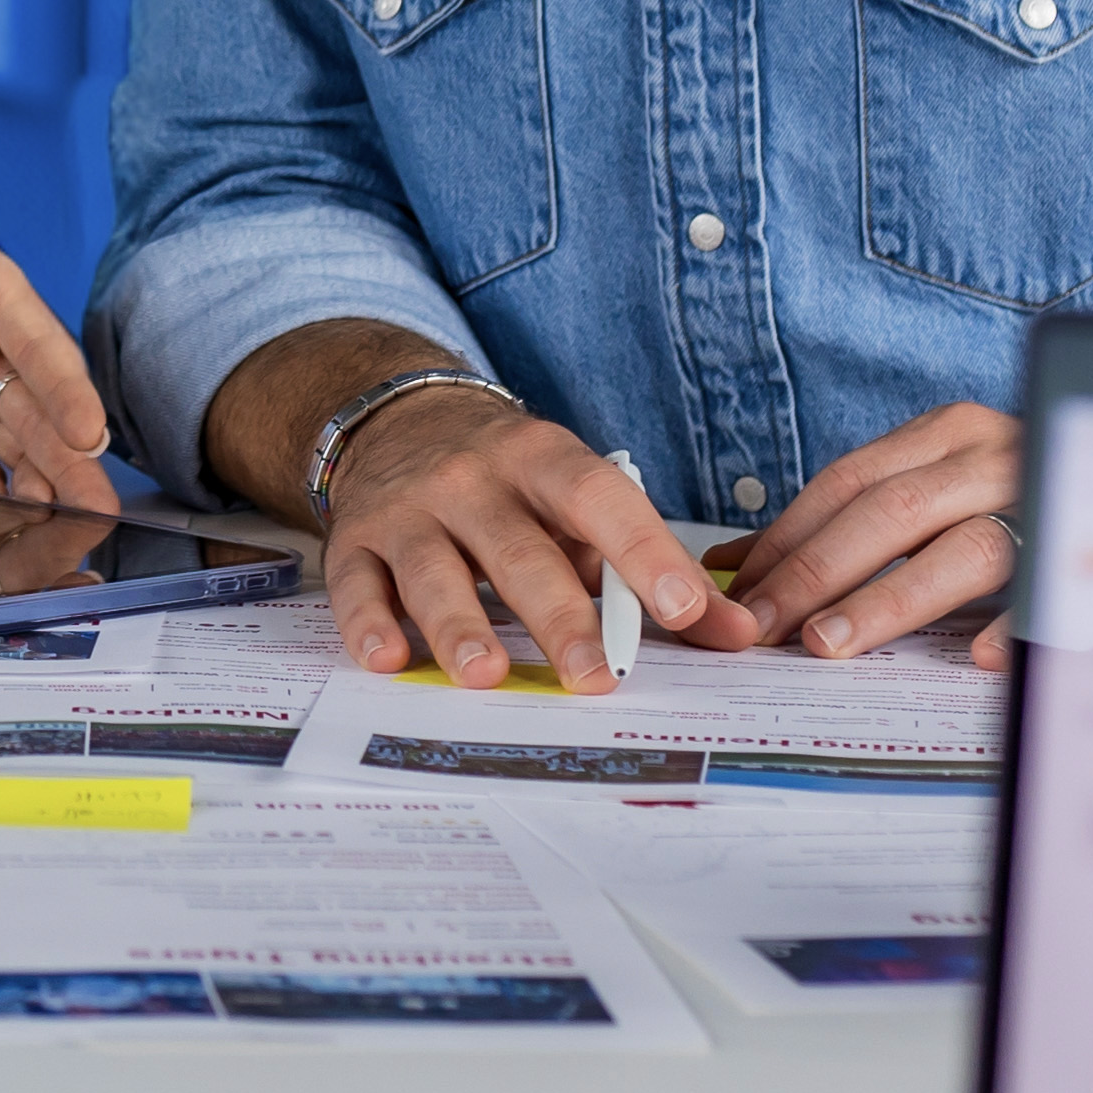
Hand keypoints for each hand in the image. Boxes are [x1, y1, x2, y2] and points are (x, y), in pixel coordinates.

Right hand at [316, 393, 747, 697]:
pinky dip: (367, 622)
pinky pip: (355, 582)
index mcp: (541, 460)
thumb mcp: (578, 500)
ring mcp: (408, 508)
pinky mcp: (353, 539)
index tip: (684, 608)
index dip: (642, 551)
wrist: (394, 417)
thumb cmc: (508, 479)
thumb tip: (739, 634)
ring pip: (433, 569)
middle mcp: (471, 479)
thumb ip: (654, 569)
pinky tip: (388, 658)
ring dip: (458, 623)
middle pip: (517, 548)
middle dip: (557, 613)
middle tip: (592, 675)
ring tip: (486, 675)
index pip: (599, 499)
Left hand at [706, 401, 1020, 669]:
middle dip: (816, 573)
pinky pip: (1053, 592)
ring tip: (832, 643)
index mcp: (947, 433)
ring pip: (963, 548)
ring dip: (890, 600)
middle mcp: (995, 454)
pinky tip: (978, 658)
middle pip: (890, 511)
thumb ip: (851, 518)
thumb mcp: (935, 483)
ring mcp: (1048, 502)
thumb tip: (736, 562)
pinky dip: (1015, 624)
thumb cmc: (1015, 492)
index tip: (740, 589)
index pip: (847, 482)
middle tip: (766, 627)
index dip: (787, 536)